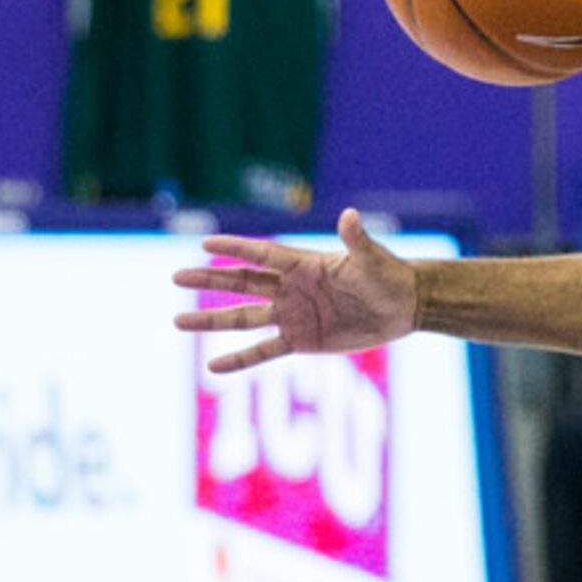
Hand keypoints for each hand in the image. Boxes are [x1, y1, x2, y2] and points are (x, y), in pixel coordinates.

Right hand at [173, 209, 417, 372]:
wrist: (404, 307)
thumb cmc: (389, 276)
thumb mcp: (372, 259)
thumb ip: (356, 239)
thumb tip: (350, 214)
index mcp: (304, 264)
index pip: (262, 255)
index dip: (236, 249)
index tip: (204, 243)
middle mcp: (291, 288)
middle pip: (242, 283)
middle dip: (210, 280)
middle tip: (177, 276)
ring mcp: (293, 315)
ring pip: (243, 317)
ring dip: (212, 320)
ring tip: (177, 321)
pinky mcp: (301, 340)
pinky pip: (263, 351)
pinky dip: (240, 359)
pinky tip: (213, 366)